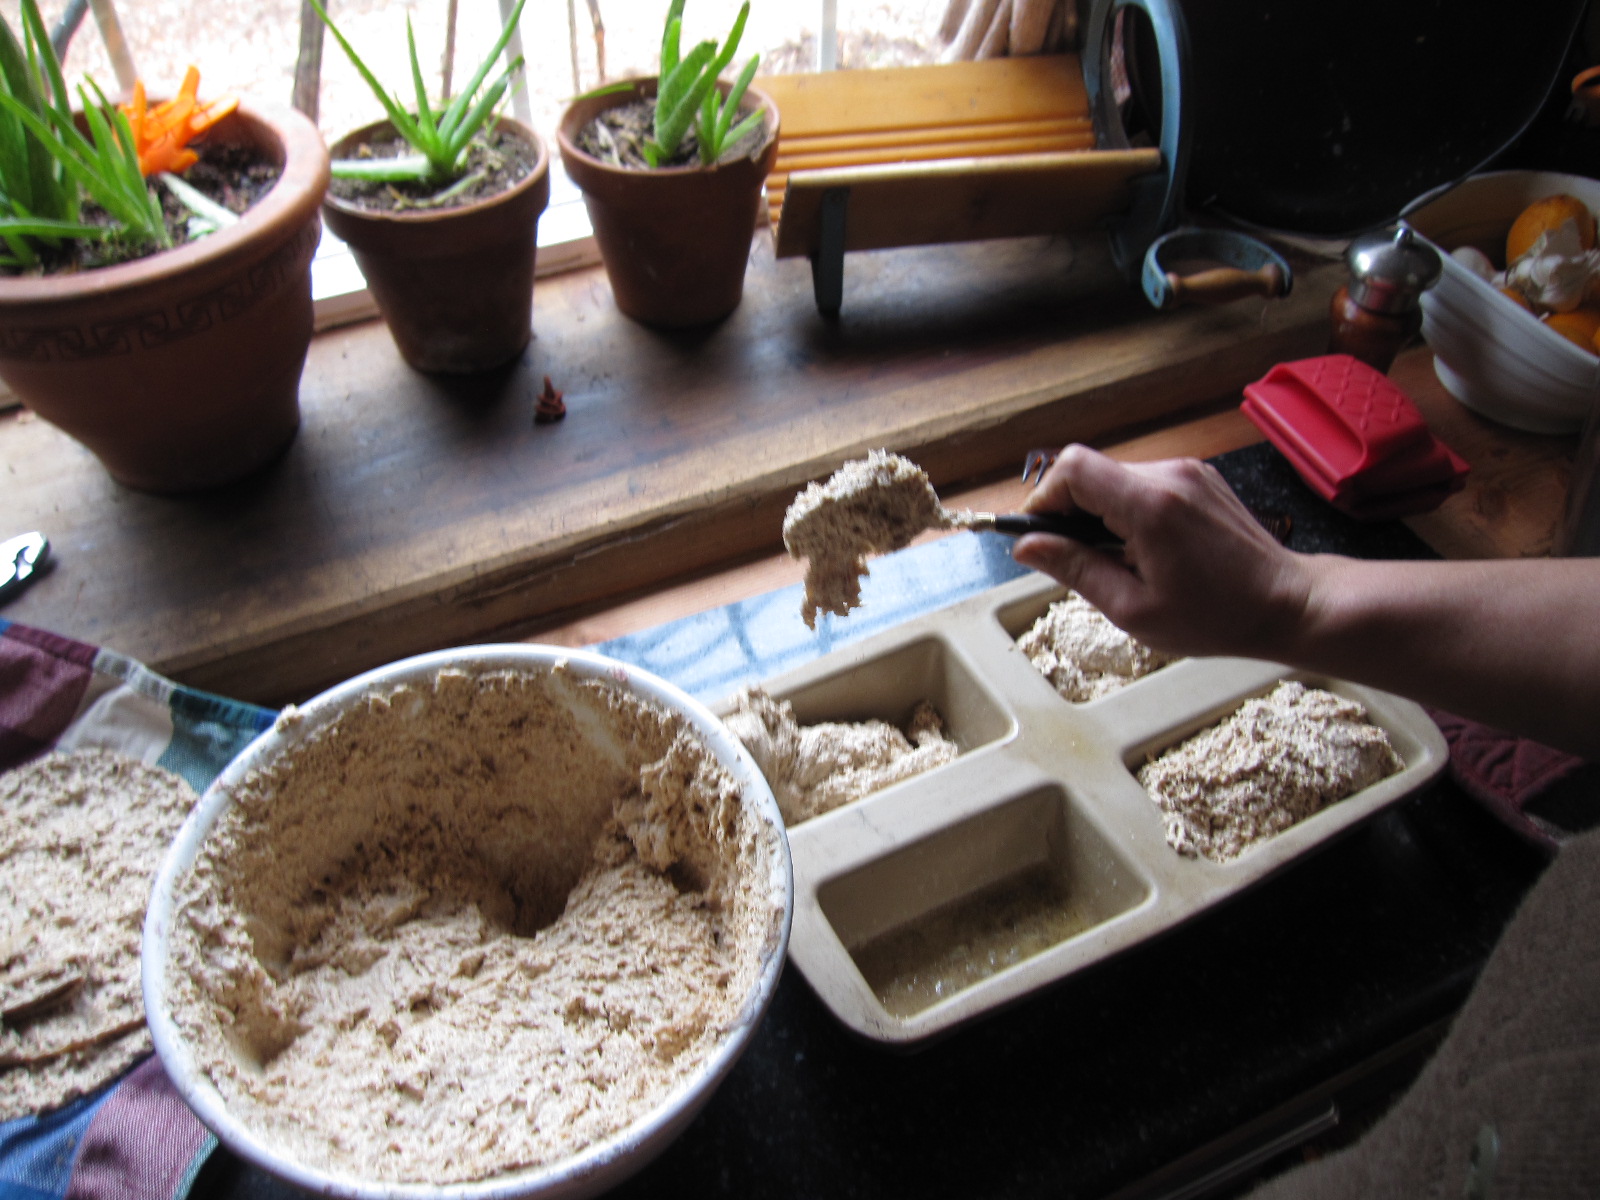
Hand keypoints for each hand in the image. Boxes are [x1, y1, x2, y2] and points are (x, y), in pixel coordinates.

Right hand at [1011, 445, 1311, 658]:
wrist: (1289, 603)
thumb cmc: (1216, 617)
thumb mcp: (1134, 609)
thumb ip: (1076, 570)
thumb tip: (1026, 547)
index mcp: (1150, 506)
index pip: (1072, 469)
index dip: (1044, 499)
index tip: (1040, 537)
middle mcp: (1169, 476)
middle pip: (1091, 471)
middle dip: (1071, 512)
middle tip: (1081, 560)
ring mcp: (1188, 472)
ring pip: (1116, 477)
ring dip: (1101, 513)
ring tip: (1122, 561)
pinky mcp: (1199, 477)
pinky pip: (1144, 483)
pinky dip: (1129, 509)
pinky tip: (1147, 549)